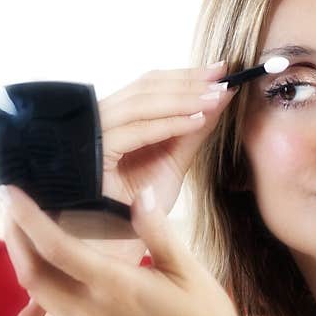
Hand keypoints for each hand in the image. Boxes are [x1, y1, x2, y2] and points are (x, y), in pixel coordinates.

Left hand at [0, 182, 256, 315]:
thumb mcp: (189, 269)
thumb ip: (157, 231)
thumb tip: (139, 195)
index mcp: (115, 285)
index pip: (55, 247)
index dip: (27, 217)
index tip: (10, 192)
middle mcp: (91, 313)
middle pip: (33, 273)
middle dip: (16, 236)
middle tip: (15, 208)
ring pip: (35, 301)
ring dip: (24, 268)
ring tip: (25, 241)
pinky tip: (33, 307)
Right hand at [97, 61, 236, 214]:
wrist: (115, 244)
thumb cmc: (138, 209)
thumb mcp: (172, 163)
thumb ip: (191, 132)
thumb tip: (219, 98)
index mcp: (115, 119)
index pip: (149, 85)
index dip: (185, 76)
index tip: (221, 71)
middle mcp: (100, 121)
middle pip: (145, 88)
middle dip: (188, 81)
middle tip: (223, 77)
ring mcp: (92, 135)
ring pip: (141, 104)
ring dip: (183, 100)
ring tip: (216, 99)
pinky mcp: (93, 153)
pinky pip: (136, 132)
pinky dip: (169, 124)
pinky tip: (197, 121)